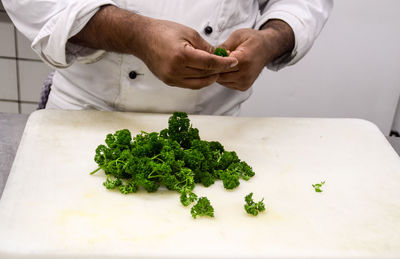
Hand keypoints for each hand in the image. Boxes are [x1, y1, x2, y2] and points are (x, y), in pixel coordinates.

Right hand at [70, 6, 237, 89]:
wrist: (142, 38)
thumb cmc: (163, 32)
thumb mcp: (188, 33)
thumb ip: (205, 46)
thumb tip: (219, 56)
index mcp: (181, 56)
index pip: (209, 63)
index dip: (224, 64)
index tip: (234, 62)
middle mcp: (176, 70)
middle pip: (205, 75)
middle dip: (219, 70)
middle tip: (228, 64)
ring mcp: (172, 78)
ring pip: (199, 82)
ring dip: (210, 77)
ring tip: (218, 69)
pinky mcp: (169, 82)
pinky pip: (190, 84)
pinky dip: (200, 80)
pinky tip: (206, 74)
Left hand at [217, 20, 293, 90]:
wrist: (267, 48)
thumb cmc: (253, 41)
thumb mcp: (237, 36)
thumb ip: (223, 46)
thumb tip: (212, 54)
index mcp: (244, 60)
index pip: (220, 66)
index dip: (213, 61)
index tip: (210, 55)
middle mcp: (246, 74)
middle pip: (219, 75)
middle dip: (214, 67)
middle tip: (213, 59)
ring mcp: (245, 82)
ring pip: (221, 81)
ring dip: (218, 73)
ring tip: (221, 63)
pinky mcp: (244, 87)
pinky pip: (226, 84)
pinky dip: (224, 77)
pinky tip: (227, 69)